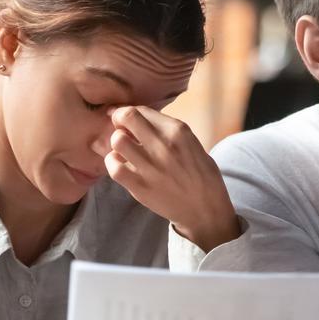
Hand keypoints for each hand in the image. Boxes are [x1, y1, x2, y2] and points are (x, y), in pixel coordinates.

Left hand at [105, 105, 239, 251]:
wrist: (205, 209)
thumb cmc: (201, 175)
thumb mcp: (192, 144)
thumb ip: (168, 131)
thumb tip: (140, 119)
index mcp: (179, 131)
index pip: (142, 110)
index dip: (129, 111)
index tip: (124, 117)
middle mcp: (163, 145)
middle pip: (126, 117)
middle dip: (118, 119)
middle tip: (120, 128)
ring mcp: (150, 167)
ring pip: (117, 141)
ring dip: (117, 142)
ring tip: (123, 149)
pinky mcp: (140, 186)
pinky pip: (113, 167)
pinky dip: (113, 162)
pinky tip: (121, 164)